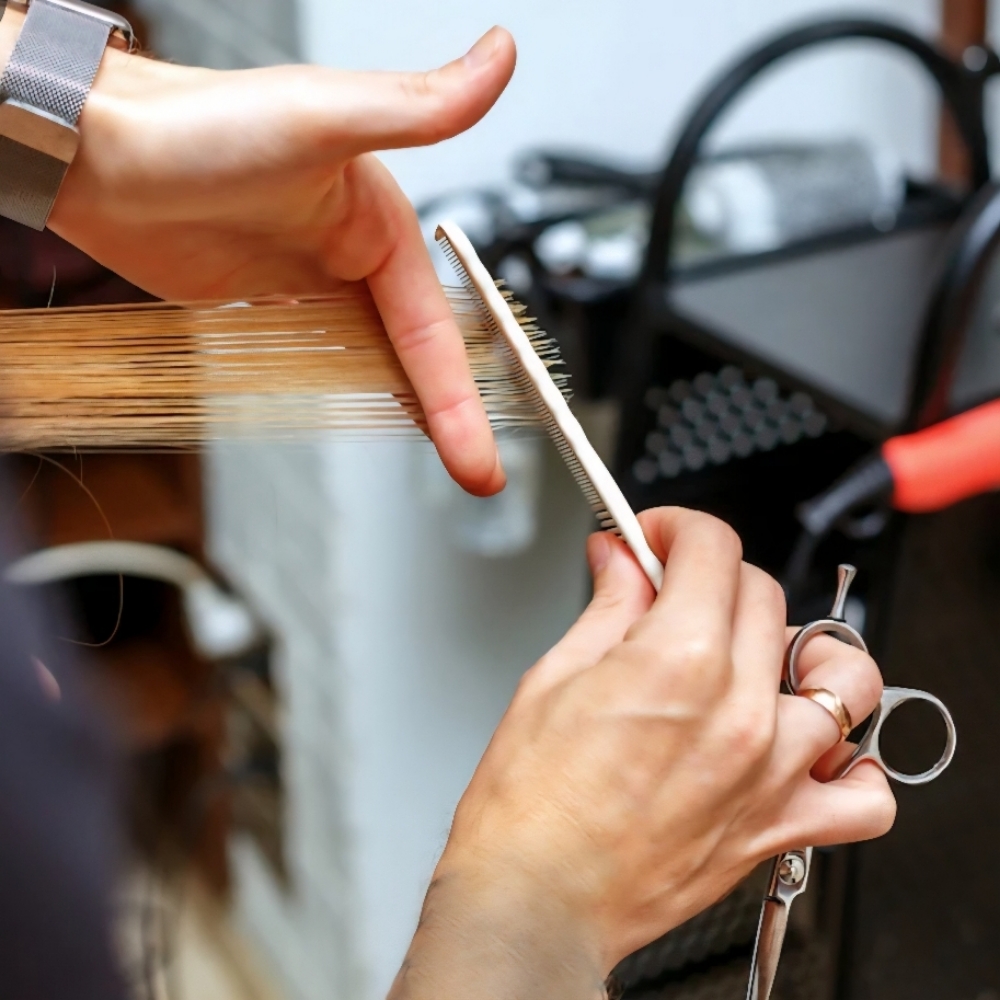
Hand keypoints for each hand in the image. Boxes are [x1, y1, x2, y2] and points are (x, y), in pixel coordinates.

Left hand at [28, 15, 515, 494]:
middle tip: (476, 473)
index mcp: (380, 220)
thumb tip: (497, 60)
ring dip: (406, 409)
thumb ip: (417, 106)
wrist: (96, 154)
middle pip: (415, 352)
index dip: (460, 397)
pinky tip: (363, 416)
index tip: (482, 455)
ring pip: (374, 359)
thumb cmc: (197, 125)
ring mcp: (310, 282)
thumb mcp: (321, 117)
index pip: (434, 328)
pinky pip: (322, 357)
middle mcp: (353, 253)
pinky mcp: (268, 302)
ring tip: (442, 462)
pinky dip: (349, 390)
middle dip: (452, 414)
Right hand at [392, 508, 894, 997]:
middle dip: (715, 576)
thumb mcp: (553, 676)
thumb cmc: (530, 805)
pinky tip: (812, 749)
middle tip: (673, 594)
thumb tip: (623, 559)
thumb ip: (608, 606)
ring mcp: (769, 771)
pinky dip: (854, 766)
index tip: (656, 538)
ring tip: (759, 658)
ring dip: (803, 652)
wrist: (535, 900)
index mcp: (678, 660)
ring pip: (841, 679)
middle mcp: (738, 710)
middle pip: (766, 595)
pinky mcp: (779, 827)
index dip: (678, 526)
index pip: (714, 547)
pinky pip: (865, 796)